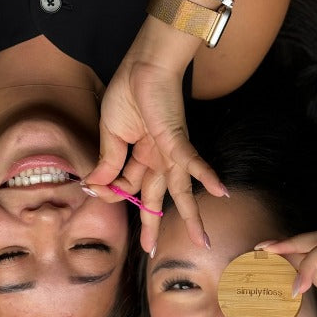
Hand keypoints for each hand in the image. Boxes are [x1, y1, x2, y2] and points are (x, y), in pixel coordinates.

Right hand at [83, 53, 225, 252]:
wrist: (143, 65)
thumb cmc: (128, 92)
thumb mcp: (110, 133)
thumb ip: (107, 161)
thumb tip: (95, 185)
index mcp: (140, 155)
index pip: (128, 185)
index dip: (112, 194)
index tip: (95, 193)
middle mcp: (158, 157)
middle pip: (157, 197)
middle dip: (154, 224)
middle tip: (150, 250)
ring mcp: (170, 150)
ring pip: (181, 189)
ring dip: (190, 216)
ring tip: (201, 240)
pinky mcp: (177, 139)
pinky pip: (192, 160)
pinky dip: (206, 175)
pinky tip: (221, 192)